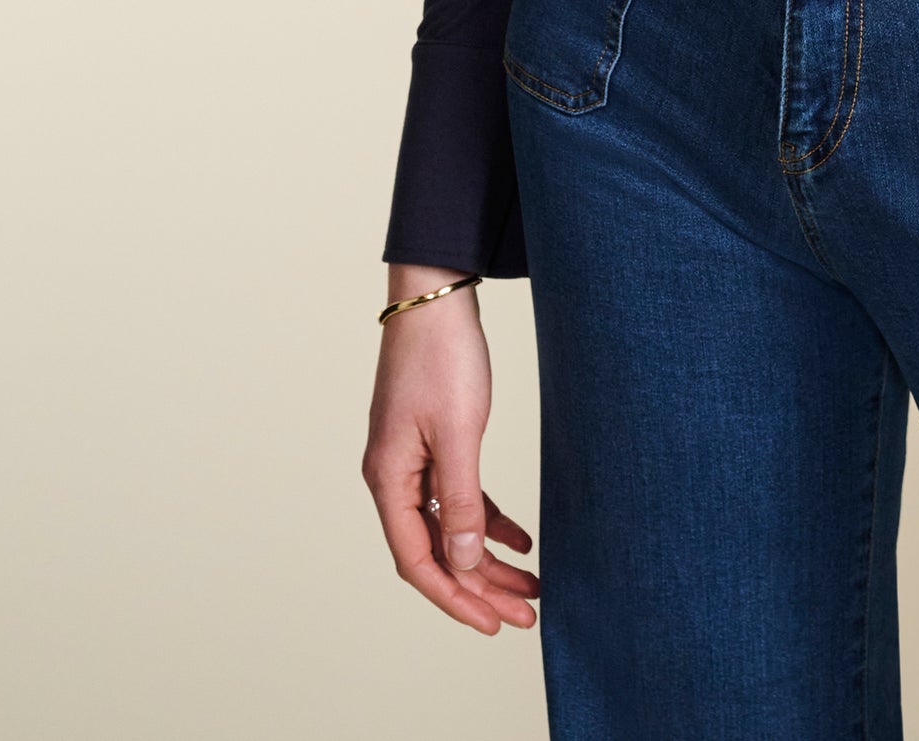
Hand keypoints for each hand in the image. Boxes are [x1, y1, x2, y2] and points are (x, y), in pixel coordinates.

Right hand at [362, 268, 539, 635]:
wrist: (435, 293)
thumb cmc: (441, 355)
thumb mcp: (459, 431)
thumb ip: (462, 499)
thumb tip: (464, 562)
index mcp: (388, 479)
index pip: (418, 562)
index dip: (455, 599)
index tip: (494, 625)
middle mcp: (393, 477)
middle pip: (437, 552)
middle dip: (480, 588)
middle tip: (526, 616)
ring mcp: (412, 459)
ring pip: (452, 527)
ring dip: (488, 559)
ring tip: (531, 586)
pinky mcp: (433, 441)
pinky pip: (460, 496)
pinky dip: (489, 519)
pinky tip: (521, 538)